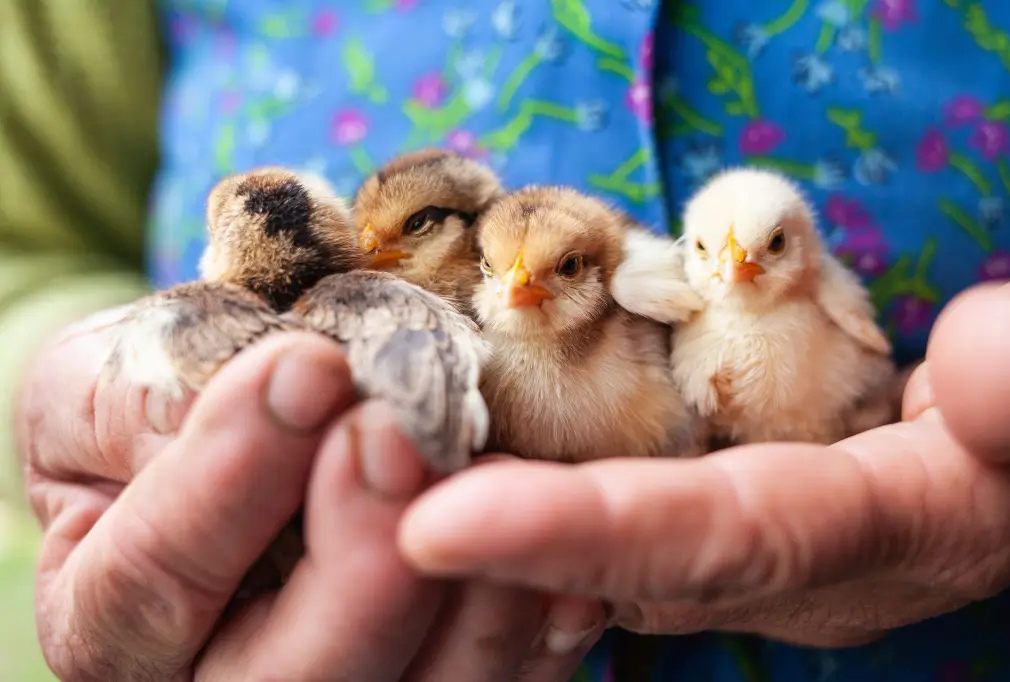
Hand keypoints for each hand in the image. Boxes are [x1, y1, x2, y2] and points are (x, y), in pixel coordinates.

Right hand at [17, 313, 603, 680]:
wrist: (208, 432)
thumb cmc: (139, 407)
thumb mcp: (96, 385)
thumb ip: (139, 403)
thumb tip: (277, 395)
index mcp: (108, 622)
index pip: (155, 577)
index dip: (233, 478)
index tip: (312, 368)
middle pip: (292, 678)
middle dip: (359, 561)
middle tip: (401, 434)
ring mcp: (338, 680)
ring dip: (463, 592)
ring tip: (490, 469)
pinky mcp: (420, 671)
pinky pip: (487, 681)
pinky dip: (531, 627)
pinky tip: (558, 556)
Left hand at [398, 279, 1009, 647]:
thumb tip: (961, 367)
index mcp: (861, 536)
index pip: (708, 542)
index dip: (579, 537)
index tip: (435, 527)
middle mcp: (771, 568)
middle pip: (609, 565)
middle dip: (478, 536)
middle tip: (346, 475)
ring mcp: (727, 552)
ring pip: (587, 557)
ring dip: (472, 521)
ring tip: (352, 464)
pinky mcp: (703, 523)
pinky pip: (596, 528)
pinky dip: (515, 502)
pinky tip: (428, 463)